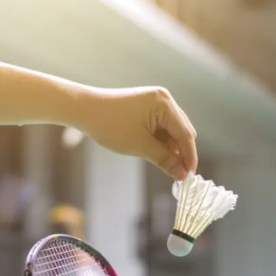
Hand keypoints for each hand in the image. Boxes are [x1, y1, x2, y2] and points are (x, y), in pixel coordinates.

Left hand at [80, 87, 197, 179]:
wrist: (85, 110)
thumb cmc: (110, 125)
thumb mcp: (140, 146)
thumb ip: (164, 160)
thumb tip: (182, 175)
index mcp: (164, 104)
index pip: (185, 134)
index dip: (189, 156)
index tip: (189, 176)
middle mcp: (164, 99)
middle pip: (183, 131)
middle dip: (182, 153)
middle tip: (180, 175)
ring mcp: (156, 102)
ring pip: (173, 131)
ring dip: (172, 149)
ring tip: (169, 168)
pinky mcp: (148, 108)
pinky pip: (162, 128)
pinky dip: (162, 142)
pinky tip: (159, 156)